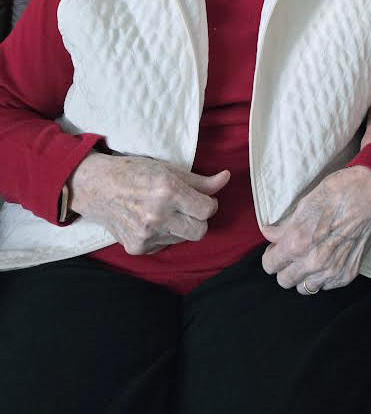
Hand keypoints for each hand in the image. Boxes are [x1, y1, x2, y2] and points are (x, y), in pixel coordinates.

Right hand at [68, 153, 229, 254]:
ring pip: (183, 239)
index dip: (210, 204)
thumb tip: (226, 178)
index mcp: (167, 191)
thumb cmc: (134, 172)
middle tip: (189, 208)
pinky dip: (164, 234)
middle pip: (199, 231)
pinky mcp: (137, 247)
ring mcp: (146, 234)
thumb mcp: (169, 170)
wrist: (96, 187)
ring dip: (181, 227)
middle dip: (200, 220)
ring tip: (165, 211)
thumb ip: (200, 180)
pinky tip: (151, 220)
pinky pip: (165, 245)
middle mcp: (157, 215)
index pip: (207, 210)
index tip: (203, 199)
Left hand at [261, 166, 370, 294]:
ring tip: (310, 257)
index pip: (270, 265)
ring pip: (304, 288)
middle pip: (284, 281)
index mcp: (298, 242)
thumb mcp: (306, 203)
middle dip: (285, 266)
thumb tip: (269, 233)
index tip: (277, 248)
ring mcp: (333, 271)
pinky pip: (326, 286)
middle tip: (292, 252)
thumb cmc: (340, 191)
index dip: (271, 255)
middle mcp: (313, 262)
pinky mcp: (349, 274)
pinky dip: (323, 276)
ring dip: (303, 275)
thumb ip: (285, 225)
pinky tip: (327, 258)